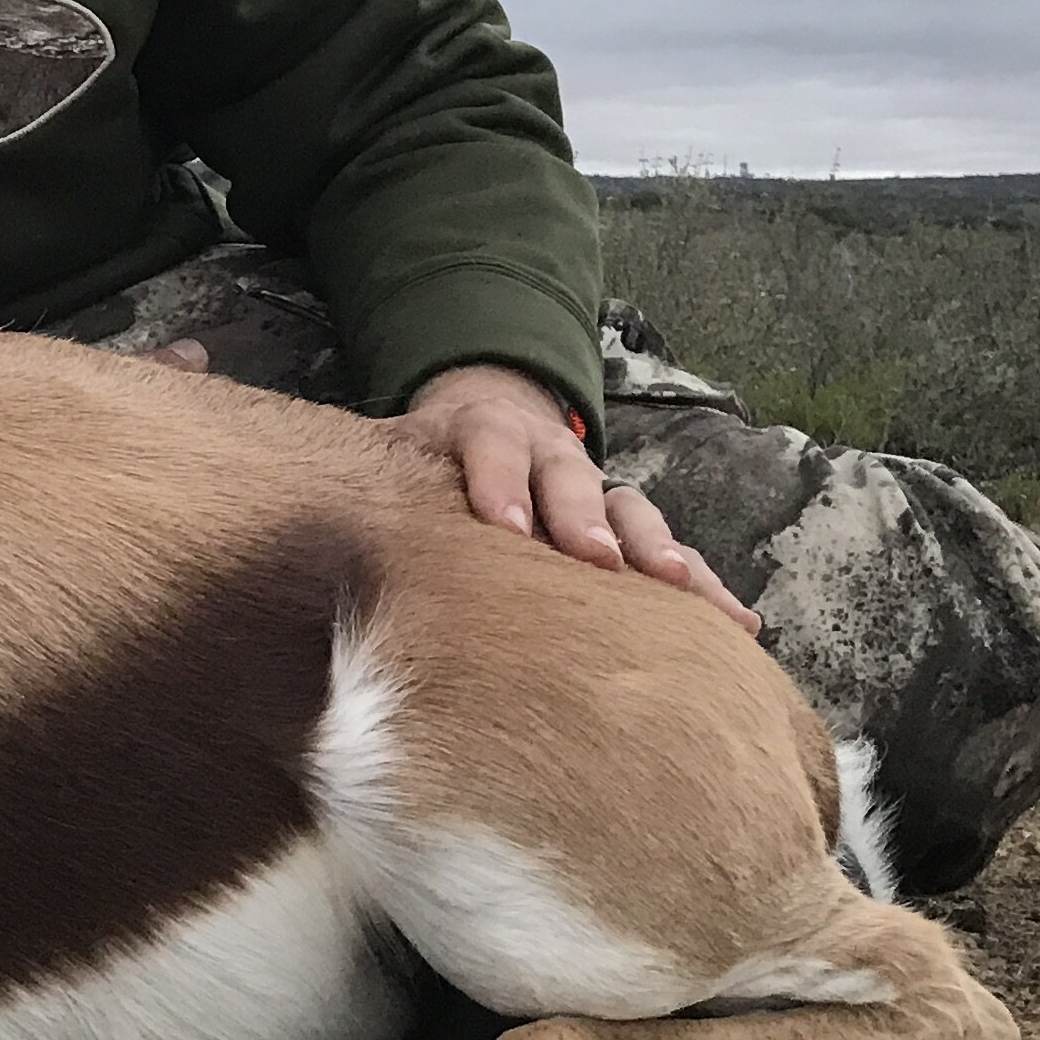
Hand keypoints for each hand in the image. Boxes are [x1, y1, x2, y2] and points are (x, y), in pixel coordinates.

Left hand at [390, 362, 758, 632]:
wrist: (490, 410)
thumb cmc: (435, 456)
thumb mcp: (399, 450)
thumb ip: (372, 478)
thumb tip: (303, 498)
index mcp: (484, 435)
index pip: (489, 451)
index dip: (496, 484)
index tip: (499, 523)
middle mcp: (549, 458)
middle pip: (571, 483)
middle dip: (585, 521)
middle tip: (597, 560)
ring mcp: (596, 491)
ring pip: (634, 514)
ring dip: (658, 553)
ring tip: (679, 590)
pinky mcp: (629, 529)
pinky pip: (672, 557)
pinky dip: (704, 591)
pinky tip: (736, 629)